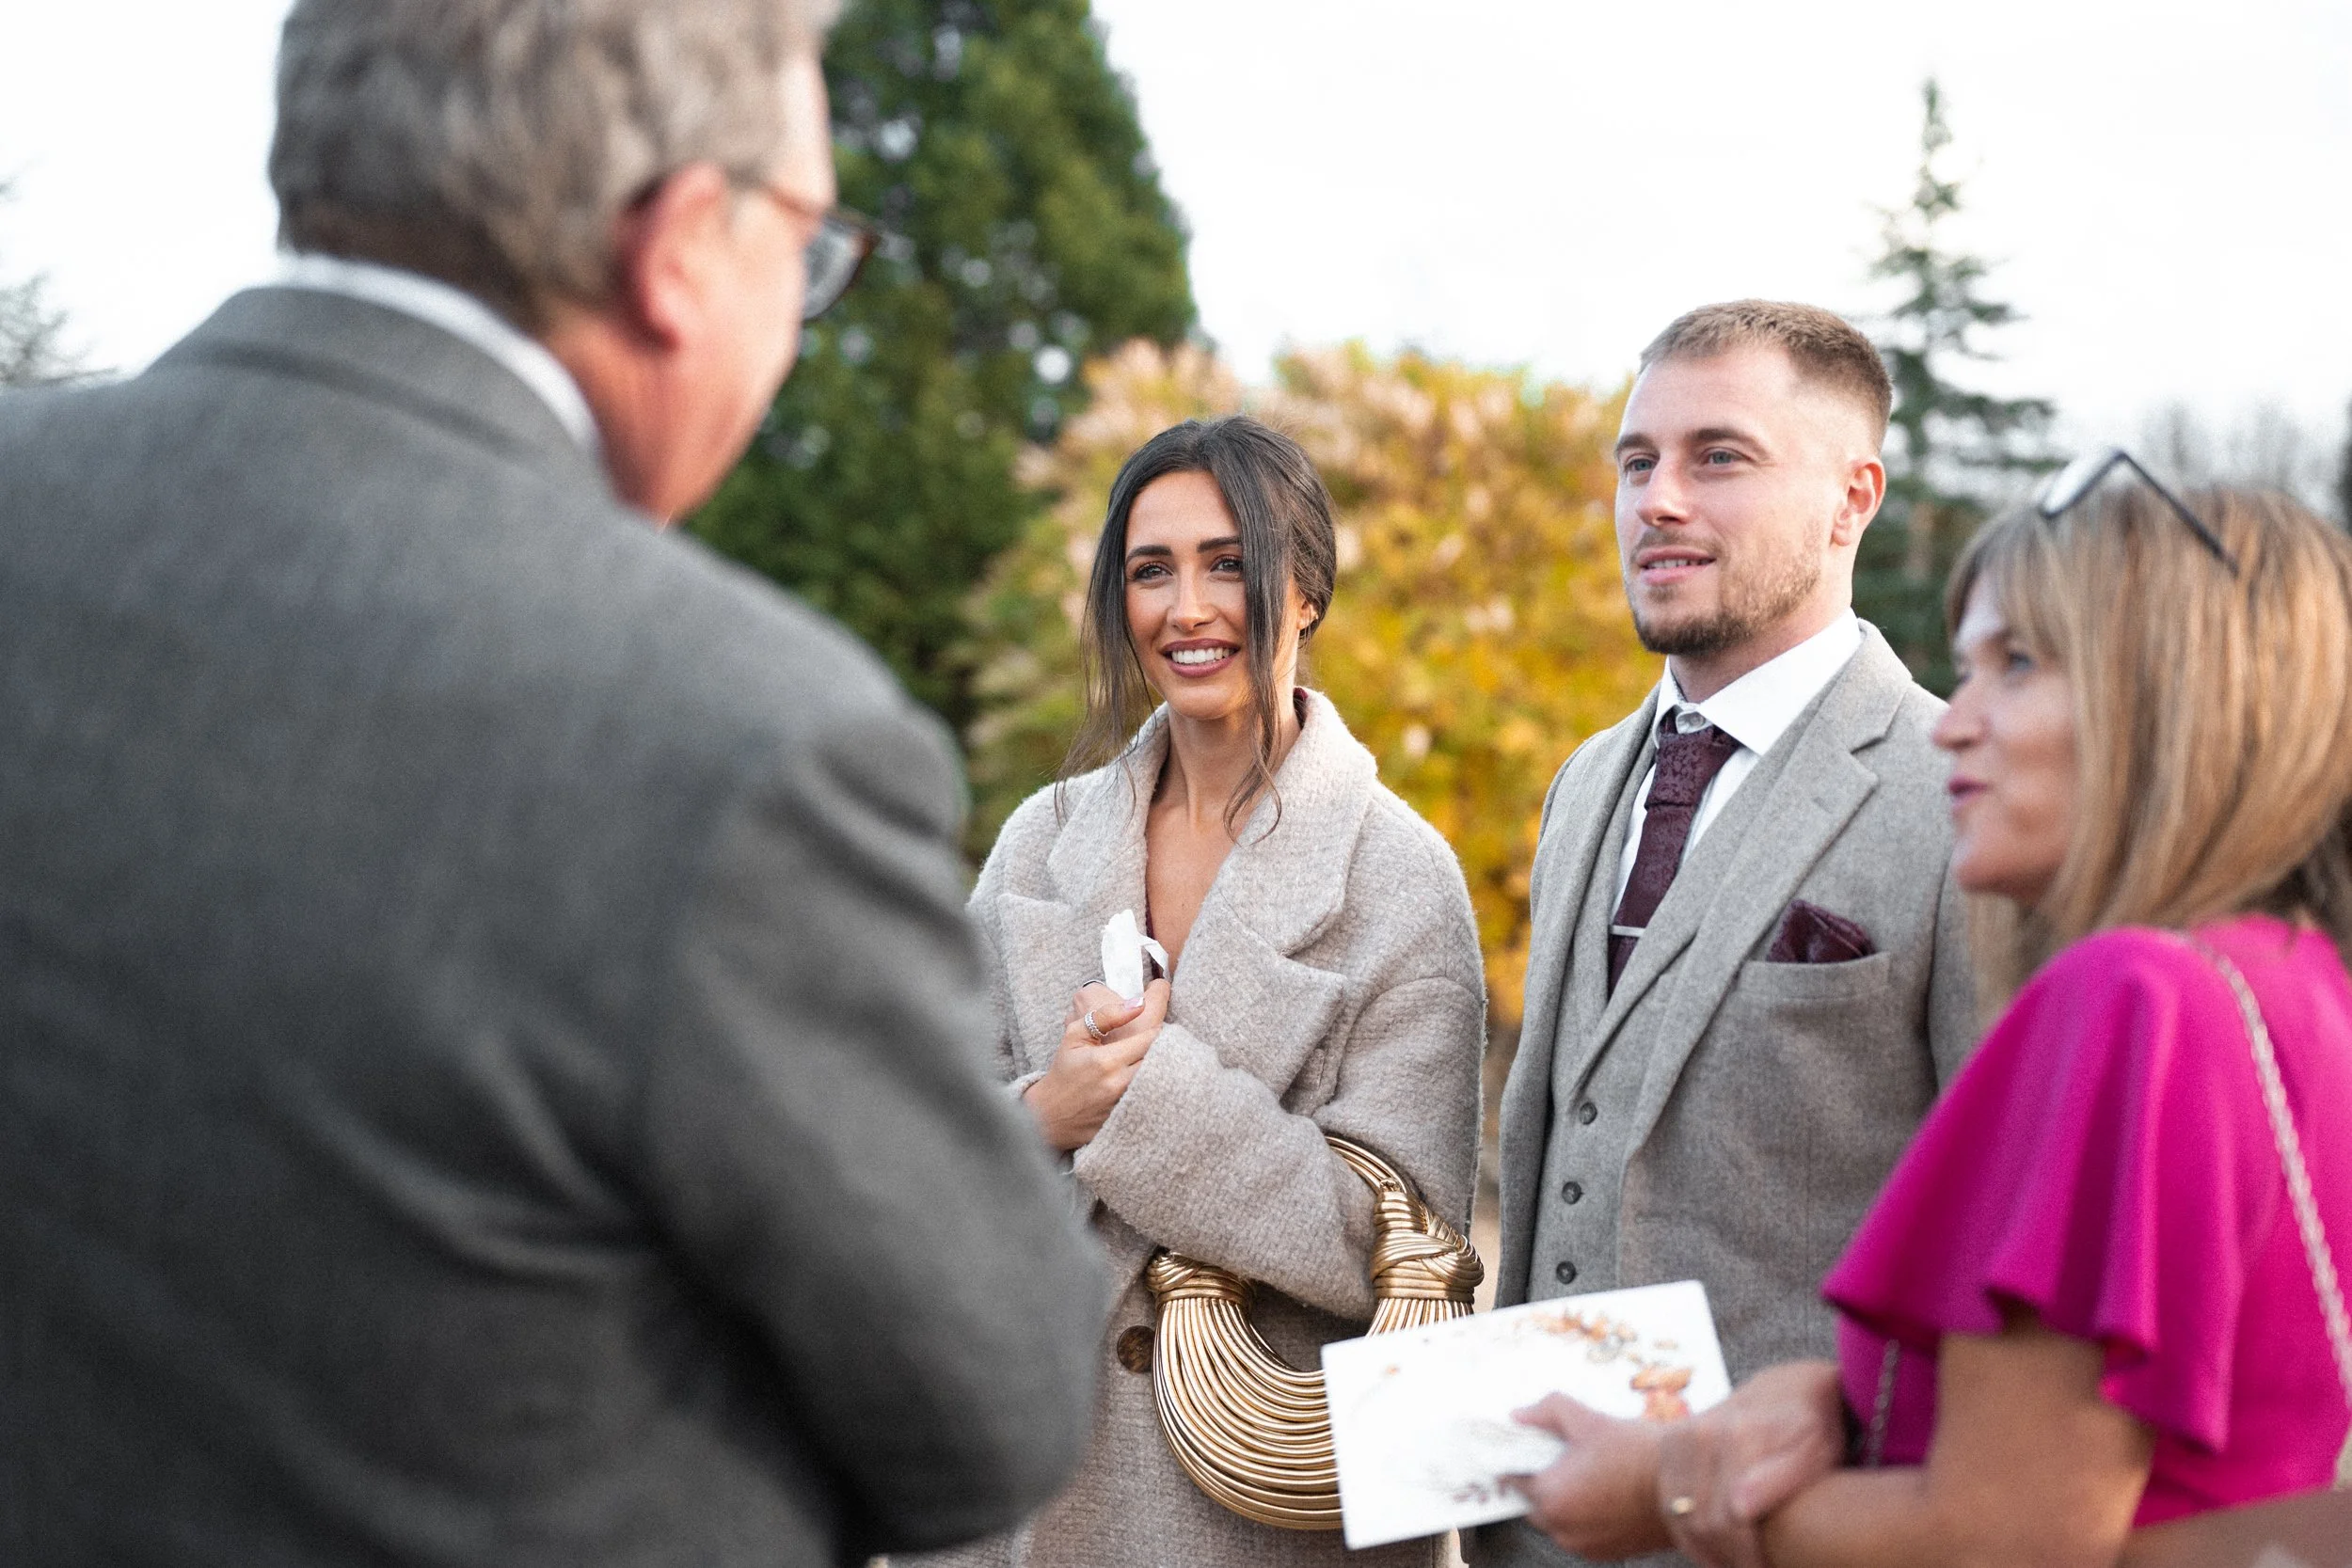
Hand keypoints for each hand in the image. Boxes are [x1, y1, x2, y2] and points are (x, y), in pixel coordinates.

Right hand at [1022, 979, 1168, 1151]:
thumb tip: (1139, 1003)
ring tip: (1159, 1060)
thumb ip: (1107, 1016)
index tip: (1158, 1026)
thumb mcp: (1076, 1035)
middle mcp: (1119, 1083)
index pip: (1150, 1040)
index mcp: (1107, 1061)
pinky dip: (1154, 1086)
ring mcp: (1125, 1103)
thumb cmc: (1064, 1070)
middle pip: (1161, 1061)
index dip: (1159, 1031)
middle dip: (1165, 1049)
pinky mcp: (1128, 1117)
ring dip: (1161, 1068)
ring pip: (1159, 1080)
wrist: (1051, 1115)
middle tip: (1164, 1043)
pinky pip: (1152, 1097)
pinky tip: (1150, 1080)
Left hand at [1507, 1394, 1671, 1560]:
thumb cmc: (1638, 1453)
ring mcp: (1584, 1545)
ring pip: (1558, 1522)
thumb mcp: (1587, 1420)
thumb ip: (1546, 1412)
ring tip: (1590, 1476)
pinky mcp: (1605, 1554)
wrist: (1683, 1484)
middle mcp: (1562, 1527)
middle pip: (1534, 1503)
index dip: (1520, 1461)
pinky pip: (1580, 1535)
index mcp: (1550, 1496)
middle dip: (1544, 1482)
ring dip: (1565, 1502)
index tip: (1530, 1451)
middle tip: (1565, 1460)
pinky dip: (1585, 1518)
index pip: (1513, 1480)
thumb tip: (1519, 1415)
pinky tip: (1604, 1495)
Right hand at [1655, 1360, 1843, 1567]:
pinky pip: (1669, 1507)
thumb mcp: (1816, 1449)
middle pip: (1705, 1523)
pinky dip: (1691, 1538)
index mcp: (1739, 1437)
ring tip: (1741, 1564)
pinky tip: (1717, 1553)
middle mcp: (1702, 1435)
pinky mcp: (1668, 1447)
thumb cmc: (1811, 1426)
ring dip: (1710, 1552)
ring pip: (1684, 1519)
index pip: (1731, 1520)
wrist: (1786, 1387)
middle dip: (1732, 1558)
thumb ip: (1782, 1477)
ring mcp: (1680, 1439)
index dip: (1750, 1557)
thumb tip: (1739, 1509)